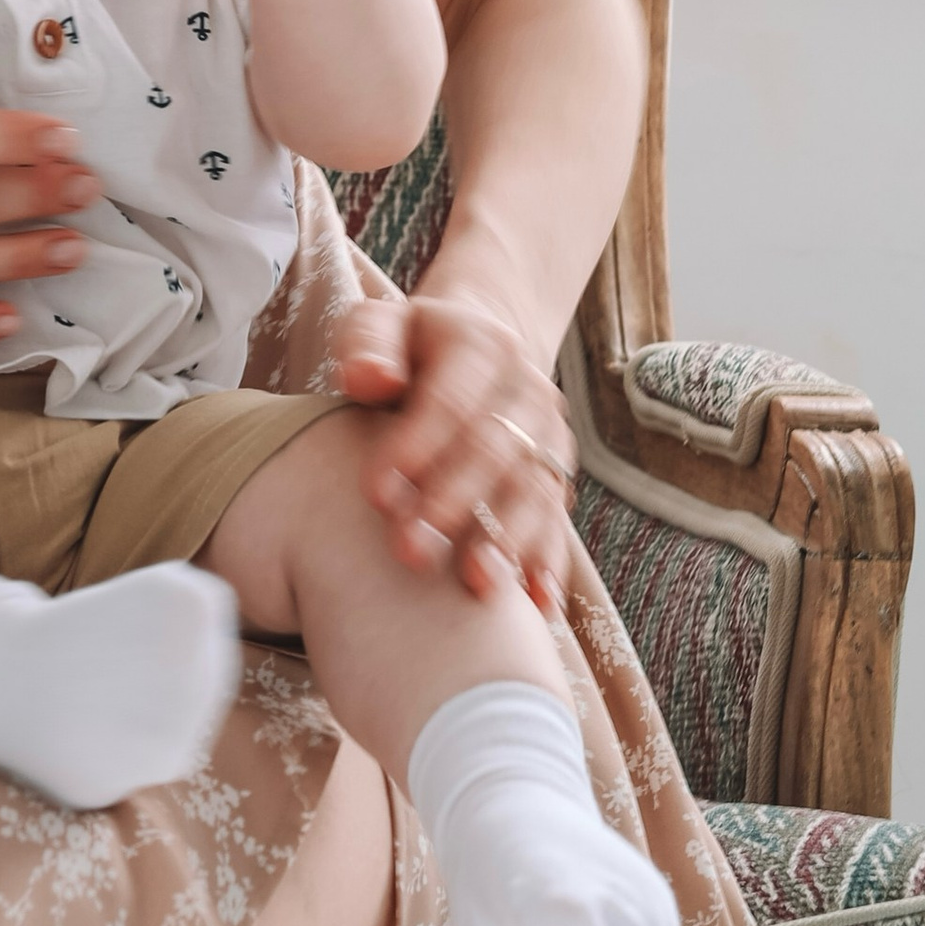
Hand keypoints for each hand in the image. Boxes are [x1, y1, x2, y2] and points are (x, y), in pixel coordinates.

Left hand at [333, 289, 576, 611]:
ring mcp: (548, 432)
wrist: (471, 346)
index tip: (374, 494)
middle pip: (495, 449)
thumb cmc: (406, 345)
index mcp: (481, 344)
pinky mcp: (555, 472)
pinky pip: (557, 517)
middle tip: (409, 551)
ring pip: (534, 488)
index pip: (450, 399)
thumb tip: (371, 377)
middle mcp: (526, 387)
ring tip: (476, 583)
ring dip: (505, 538)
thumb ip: (367, 344)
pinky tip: (536, 601)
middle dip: (454, 503)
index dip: (416, 446)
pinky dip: (547, 559)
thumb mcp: (378, 324)